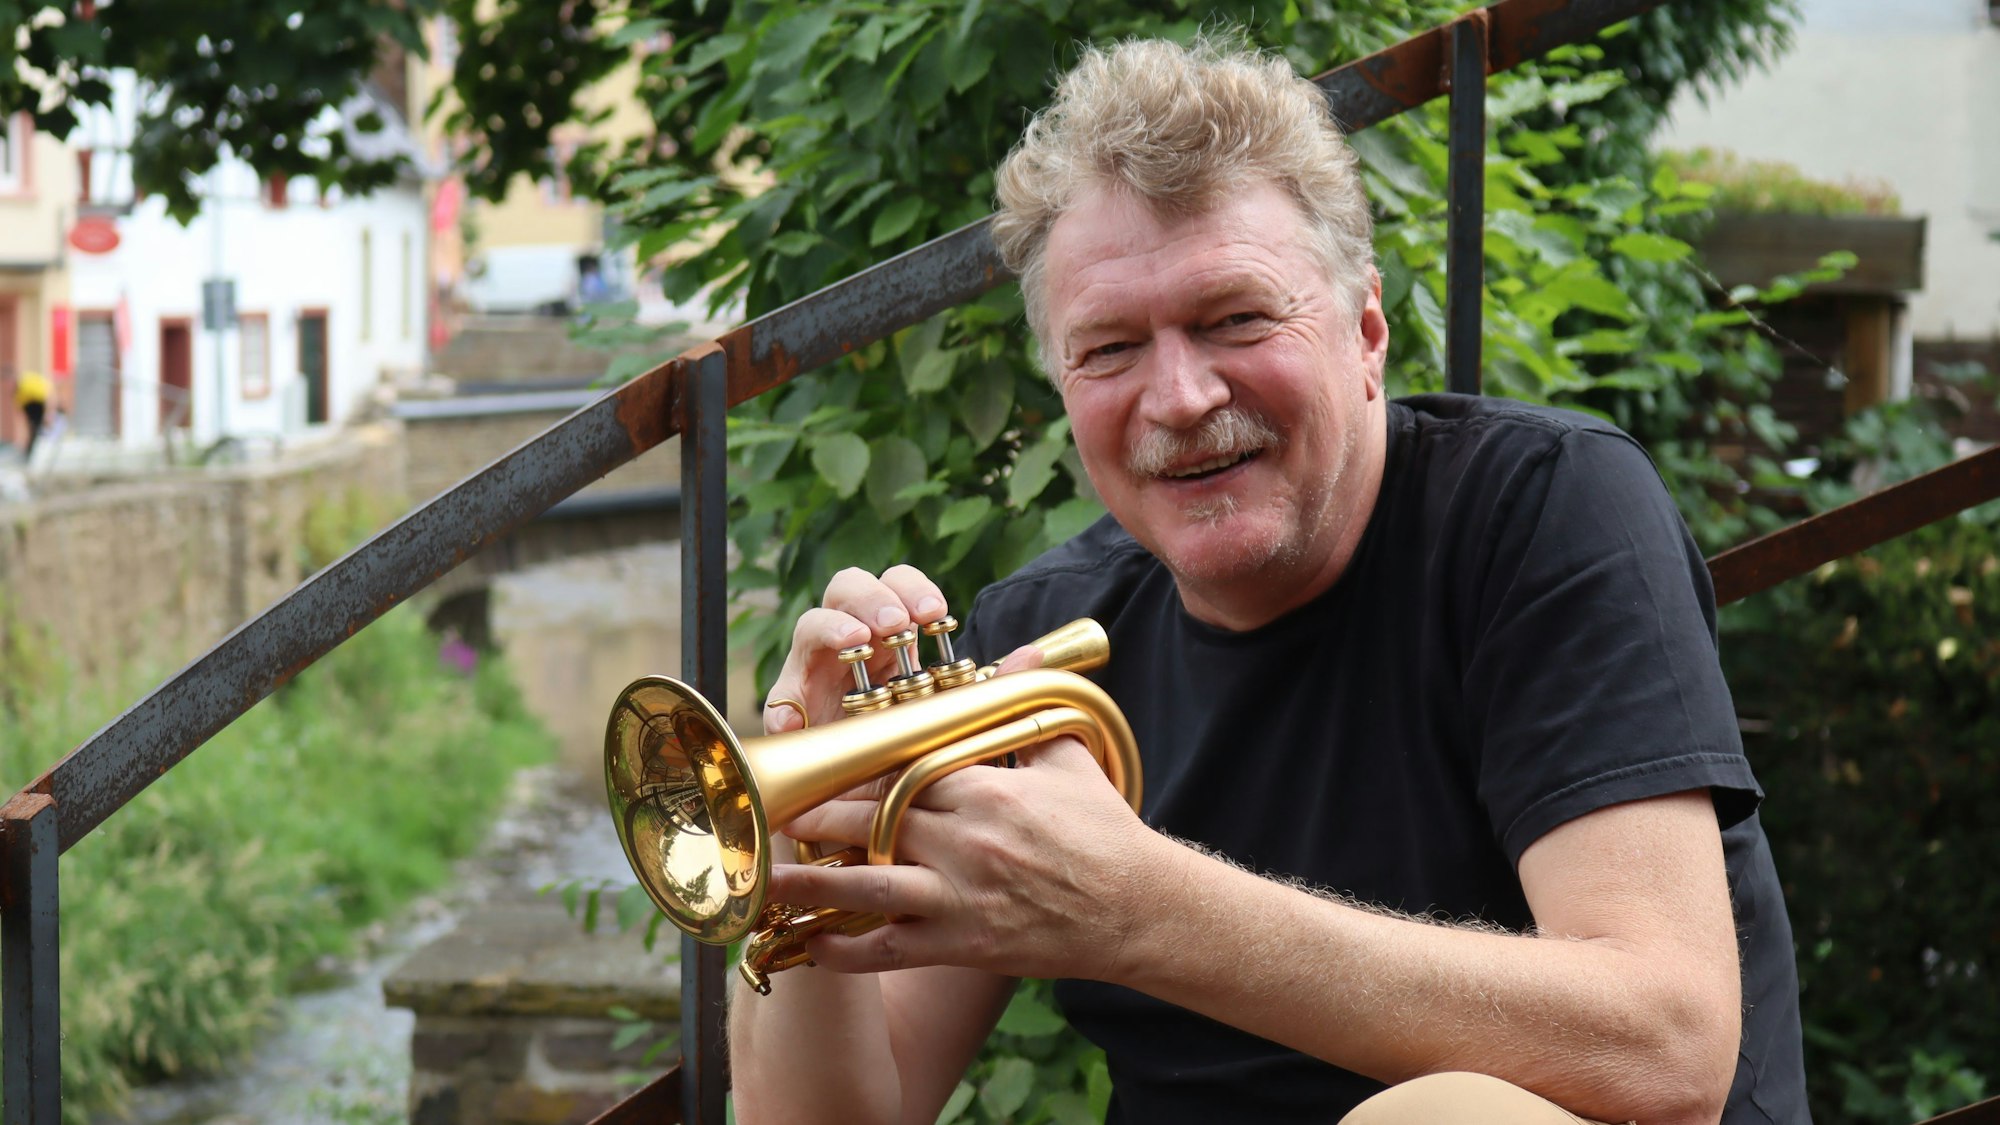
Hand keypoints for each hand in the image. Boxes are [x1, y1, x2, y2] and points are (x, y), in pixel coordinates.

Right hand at [761, 564, 1037, 863]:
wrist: (872, 825)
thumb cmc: (912, 759)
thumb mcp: (950, 722)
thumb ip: (985, 689)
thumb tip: (1030, 657)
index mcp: (890, 640)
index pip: (895, 585)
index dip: (911, 587)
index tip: (937, 614)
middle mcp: (850, 649)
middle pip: (846, 589)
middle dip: (871, 597)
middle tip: (895, 624)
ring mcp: (815, 678)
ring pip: (809, 628)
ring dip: (831, 628)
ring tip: (854, 644)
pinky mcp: (789, 720)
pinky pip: (778, 706)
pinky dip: (784, 710)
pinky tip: (798, 721)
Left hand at [767, 733, 1165, 983]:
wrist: (1137, 909)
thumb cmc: (1104, 834)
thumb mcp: (1068, 760)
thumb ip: (1028, 711)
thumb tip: (1020, 655)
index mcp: (983, 790)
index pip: (900, 772)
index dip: (855, 772)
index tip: (821, 769)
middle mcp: (963, 841)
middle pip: (869, 821)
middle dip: (815, 817)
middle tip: (772, 812)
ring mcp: (958, 896)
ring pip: (864, 886)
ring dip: (807, 883)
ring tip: (762, 878)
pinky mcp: (961, 945)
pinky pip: (889, 950)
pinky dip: (846, 952)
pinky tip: (812, 947)